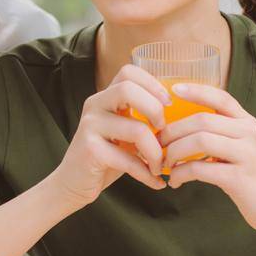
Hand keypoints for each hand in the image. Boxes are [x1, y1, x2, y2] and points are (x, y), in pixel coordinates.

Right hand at [46, 65, 167, 208]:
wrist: (74, 183)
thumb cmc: (107, 156)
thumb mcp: (124, 131)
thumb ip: (141, 118)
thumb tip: (181, 116)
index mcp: (105, 97)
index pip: (128, 72)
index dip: (152, 83)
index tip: (168, 104)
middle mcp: (95, 105)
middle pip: (128, 89)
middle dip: (155, 110)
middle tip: (163, 131)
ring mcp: (90, 126)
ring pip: (136, 129)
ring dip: (156, 152)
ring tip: (160, 165)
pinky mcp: (90, 150)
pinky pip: (128, 159)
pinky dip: (146, 173)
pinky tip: (155, 182)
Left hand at [159, 84, 255, 236]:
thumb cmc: (254, 178)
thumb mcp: (243, 148)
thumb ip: (223, 134)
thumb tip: (184, 128)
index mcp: (248, 123)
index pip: (221, 97)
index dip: (196, 90)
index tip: (173, 89)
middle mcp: (249, 134)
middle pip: (202, 120)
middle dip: (173, 131)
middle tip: (157, 144)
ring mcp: (246, 155)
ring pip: (199, 140)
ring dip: (174, 152)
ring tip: (164, 164)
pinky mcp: (238, 178)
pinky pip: (200, 168)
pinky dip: (181, 173)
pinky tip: (175, 181)